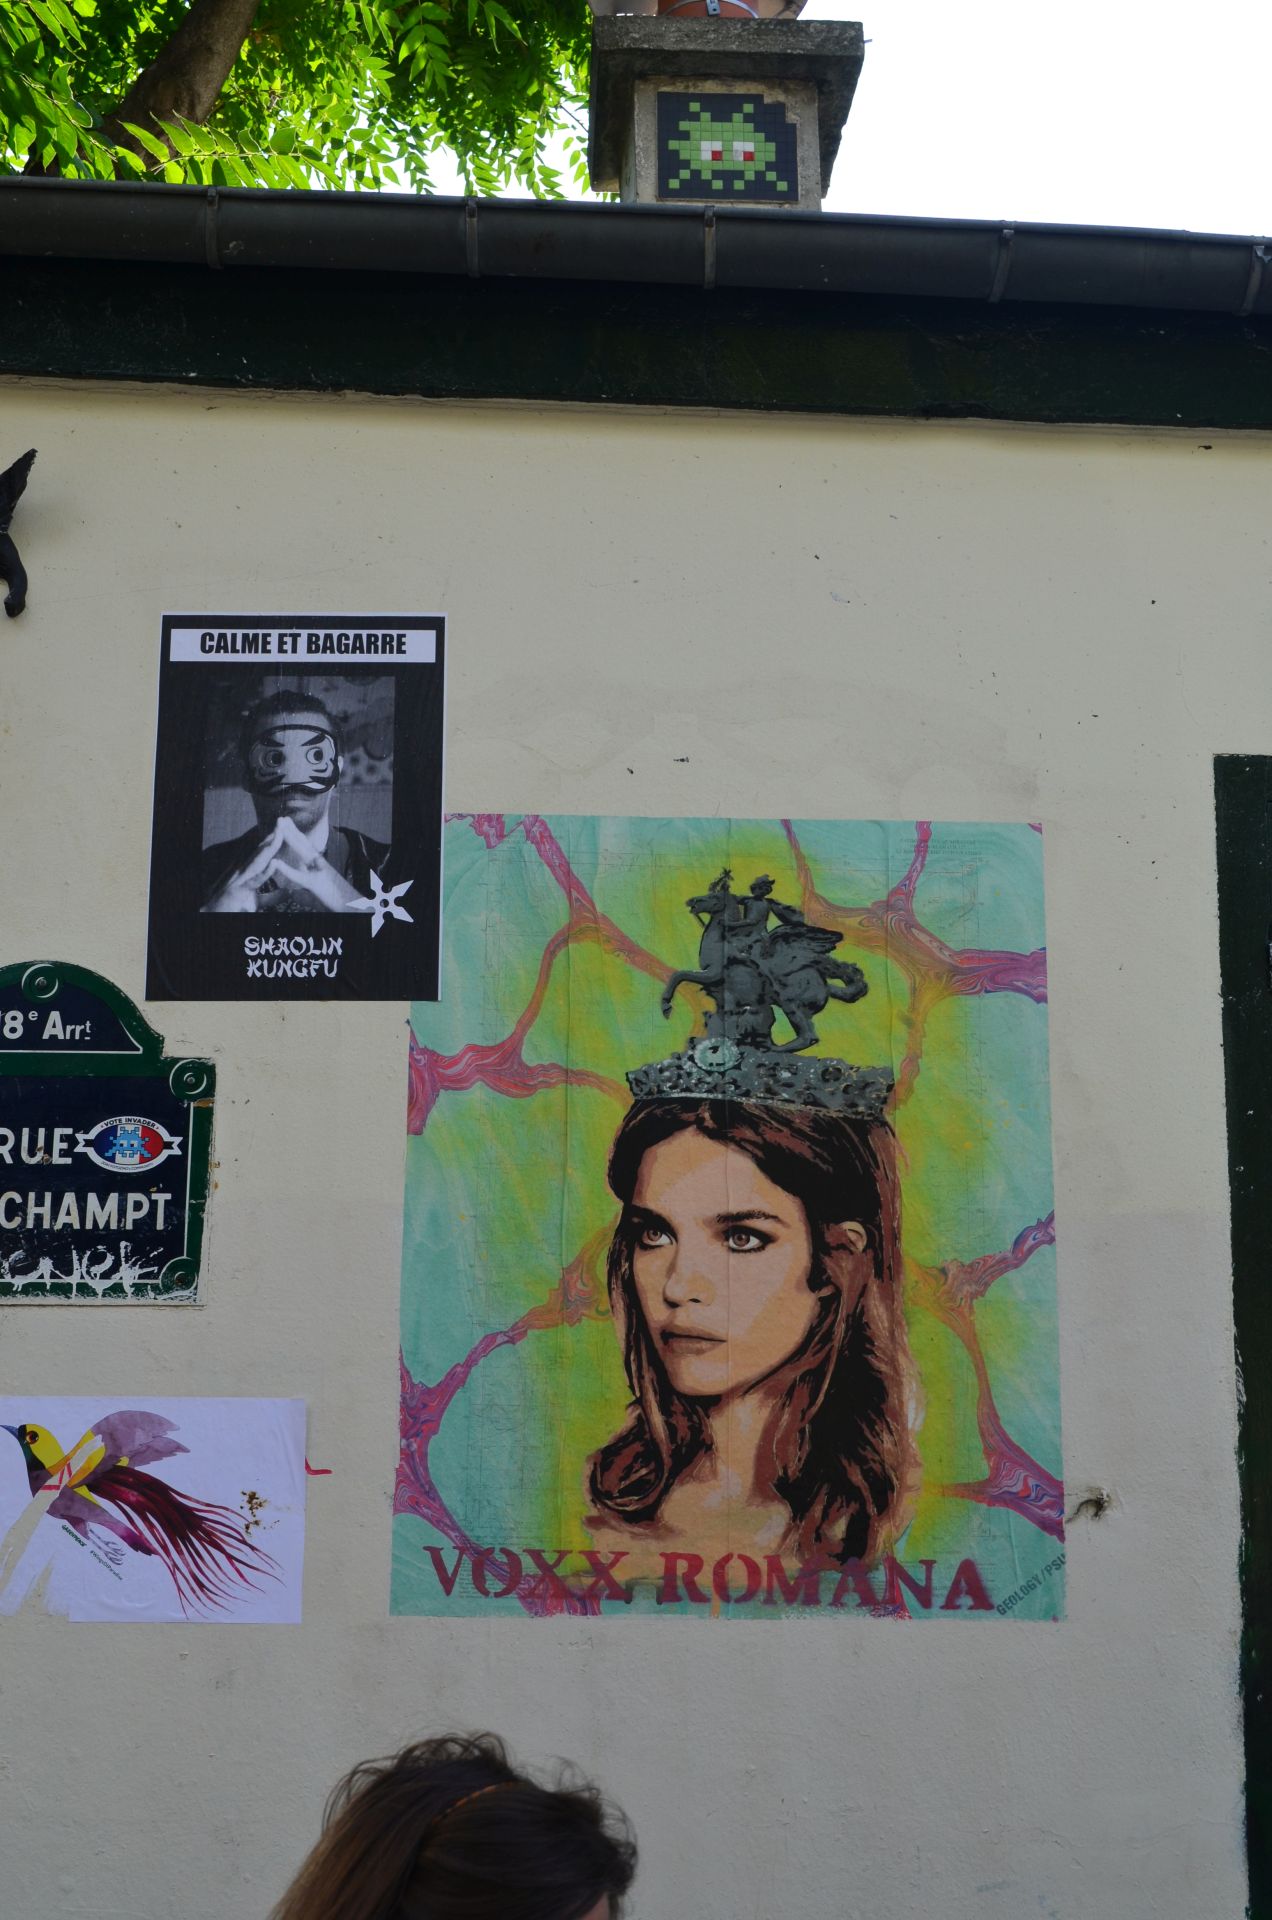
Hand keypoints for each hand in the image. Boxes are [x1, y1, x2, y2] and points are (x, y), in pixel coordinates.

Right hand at [202, 821, 290, 912]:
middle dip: (273, 836)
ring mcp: (241, 878)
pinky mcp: (239, 889)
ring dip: (269, 847)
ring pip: (258, 860)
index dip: (273, 840)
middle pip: (261, 851)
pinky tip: (274, 863)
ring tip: (279, 833)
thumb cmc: (233, 907)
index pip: (263, 852)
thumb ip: (272, 897)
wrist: (215, 914)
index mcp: (249, 871)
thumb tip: (286, 893)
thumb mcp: (256, 900)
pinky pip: (255, 879)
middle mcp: (244, 871)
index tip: (284, 827)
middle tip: (284, 821)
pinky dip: (265, 871)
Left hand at [258, 816, 372, 913]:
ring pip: (303, 852)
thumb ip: (308, 887)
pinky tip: (276, 862)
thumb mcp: (322, 890)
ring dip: (290, 838)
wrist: (356, 907)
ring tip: (280, 827)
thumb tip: (295, 891)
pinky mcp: (316, 885)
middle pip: (305, 844)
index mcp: (322, 865)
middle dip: (292, 830)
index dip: (297, 835)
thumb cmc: (341, 901)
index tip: (288, 824)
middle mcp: (321, 865)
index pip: (307, 847)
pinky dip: (287, 870)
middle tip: (281, 817)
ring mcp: (320, 873)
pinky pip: (299, 877)